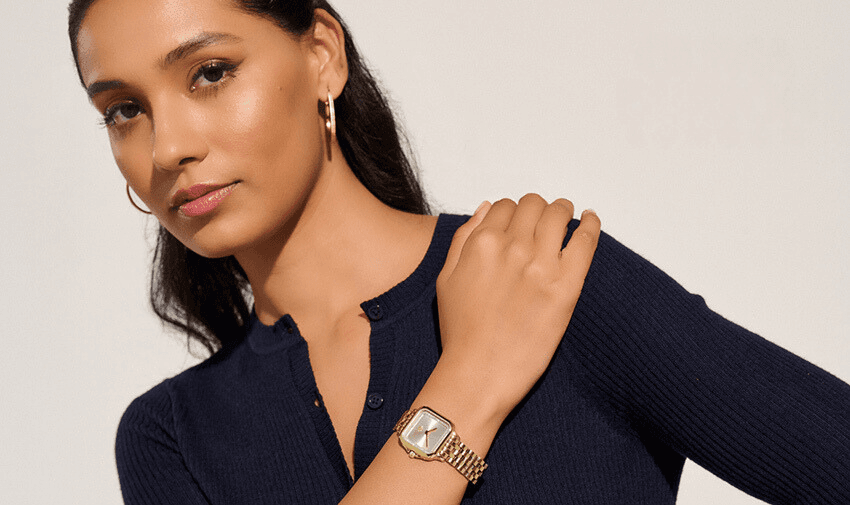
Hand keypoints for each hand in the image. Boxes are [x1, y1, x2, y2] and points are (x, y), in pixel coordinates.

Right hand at [435, 194, 599, 422]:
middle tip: (544, 219)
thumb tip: (488, 207)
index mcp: (481, 244)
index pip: (505, 206)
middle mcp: (512, 248)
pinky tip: (591, 220)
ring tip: (567, 217)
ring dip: (563, 211)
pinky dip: (591, 224)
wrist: (478, 374)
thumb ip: (464, 237)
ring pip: (559, 215)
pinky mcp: (566, 287)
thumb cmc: (461, 332)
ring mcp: (541, 266)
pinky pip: (586, 240)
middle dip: (538, 209)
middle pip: (533, 205)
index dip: (513, 212)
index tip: (519, 223)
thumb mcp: (446, 278)